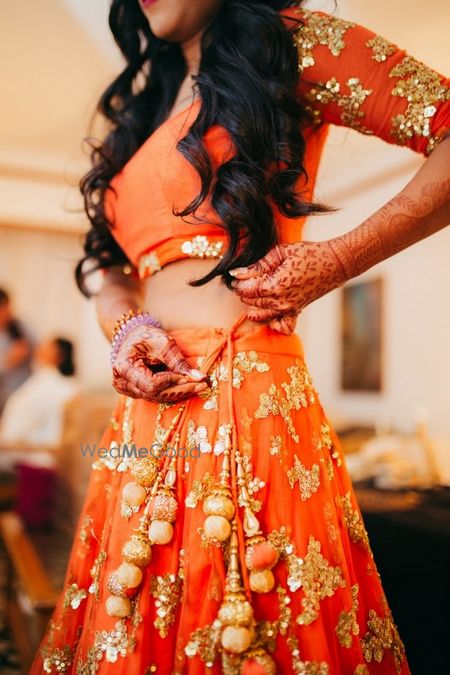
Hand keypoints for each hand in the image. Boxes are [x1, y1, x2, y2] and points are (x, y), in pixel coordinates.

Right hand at [112, 323, 207, 402]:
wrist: (133, 336)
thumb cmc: (147, 336)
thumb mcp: (164, 343)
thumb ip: (179, 362)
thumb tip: (199, 378)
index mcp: (124, 367)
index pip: (152, 384)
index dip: (172, 382)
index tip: (191, 376)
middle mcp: (122, 382)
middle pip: (156, 395)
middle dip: (181, 390)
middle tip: (204, 384)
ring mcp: (127, 390)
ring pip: (157, 398)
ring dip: (180, 392)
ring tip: (199, 385)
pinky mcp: (136, 393)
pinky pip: (156, 397)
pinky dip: (173, 392)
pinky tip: (188, 386)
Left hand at [230, 240, 347, 334]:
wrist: (334, 263)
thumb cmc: (309, 253)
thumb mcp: (280, 253)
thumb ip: (257, 265)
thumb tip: (236, 273)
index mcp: (275, 286)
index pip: (247, 289)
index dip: (239, 282)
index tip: (236, 275)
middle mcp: (280, 302)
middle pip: (252, 302)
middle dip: (244, 292)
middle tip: (243, 281)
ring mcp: (289, 309)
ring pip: (261, 314)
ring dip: (252, 305)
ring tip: (253, 292)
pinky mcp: (296, 312)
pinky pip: (281, 325)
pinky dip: (272, 322)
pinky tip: (268, 312)